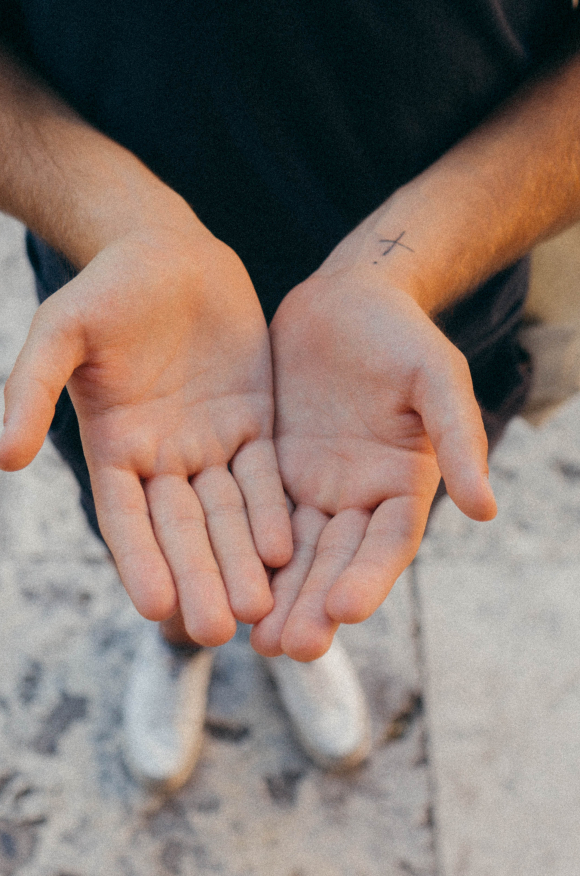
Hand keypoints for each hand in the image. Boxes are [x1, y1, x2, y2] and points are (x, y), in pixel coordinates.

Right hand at [0, 210, 291, 644]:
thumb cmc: (106, 288)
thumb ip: (31, 389)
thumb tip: (3, 455)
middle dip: (199, 577)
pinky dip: (272, 511)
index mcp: (116, 448)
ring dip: (241, 559)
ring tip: (258, 608)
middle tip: (219, 631)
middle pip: (183, 528)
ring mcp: (212, 443)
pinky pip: (265, 474)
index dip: (140, 561)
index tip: (156, 608)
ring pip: (228, 512)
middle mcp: (164, 458)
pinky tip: (286, 549)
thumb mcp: (62, 332)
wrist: (168, 252)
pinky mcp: (253, 423)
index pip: (126, 518)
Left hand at [251, 273, 495, 660]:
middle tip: (290, 647)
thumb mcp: (436, 378)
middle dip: (314, 604)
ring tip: (254, 640)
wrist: (345, 301)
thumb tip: (488, 509)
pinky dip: (241, 551)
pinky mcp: (270, 470)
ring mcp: (311, 487)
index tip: (345, 610)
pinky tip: (221, 580)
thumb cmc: (400, 334)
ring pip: (292, 551)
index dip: (370, 576)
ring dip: (277, 594)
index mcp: (402, 485)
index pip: (387, 542)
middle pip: (335, 560)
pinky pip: (254, 516)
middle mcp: (357, 497)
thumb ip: (459, 438)